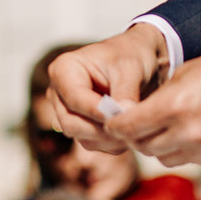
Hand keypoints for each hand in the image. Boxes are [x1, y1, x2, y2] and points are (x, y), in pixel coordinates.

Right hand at [46, 24, 168, 153]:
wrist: (141, 61)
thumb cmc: (131, 56)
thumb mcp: (130, 68)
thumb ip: (125, 92)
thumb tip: (123, 113)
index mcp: (63, 69)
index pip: (74, 98)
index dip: (97, 111)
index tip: (122, 117)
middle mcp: (59, 93)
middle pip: (71, 123)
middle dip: (102, 129)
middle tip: (132, 129)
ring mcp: (67, 112)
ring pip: (82, 137)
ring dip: (110, 139)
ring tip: (136, 128)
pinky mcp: (80, 127)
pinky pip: (93, 144)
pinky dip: (113, 143)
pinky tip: (131, 131)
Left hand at [105, 37, 200, 167]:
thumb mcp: (186, 73)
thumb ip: (159, 99)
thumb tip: (137, 114)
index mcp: (176, 106)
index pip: (128, 127)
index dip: (115, 125)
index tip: (111, 122)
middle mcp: (190, 133)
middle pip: (144, 147)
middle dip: (136, 136)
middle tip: (135, 124)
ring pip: (165, 159)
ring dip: (159, 146)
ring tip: (166, 127)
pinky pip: (190, 160)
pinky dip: (184, 150)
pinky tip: (192, 132)